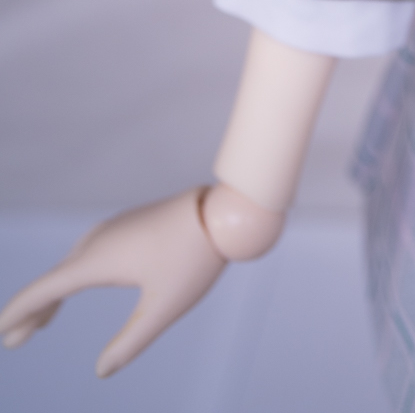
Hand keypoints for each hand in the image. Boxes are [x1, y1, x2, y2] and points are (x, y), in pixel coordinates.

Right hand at [0, 187, 227, 377]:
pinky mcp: (126, 226)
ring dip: (50, 295)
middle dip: (31, 310)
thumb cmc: (196, 258)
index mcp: (99, 259)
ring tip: (36, 326)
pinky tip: (71, 288)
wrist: (224, 211)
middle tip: (13, 341)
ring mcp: (112, 230)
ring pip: (70, 266)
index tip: (1, 331)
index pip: (46, 289)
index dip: (20, 311)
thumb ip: (131, 342)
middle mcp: (99, 240)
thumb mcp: (165, 308)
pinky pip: (85, 255)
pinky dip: (69, 278)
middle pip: (54, 280)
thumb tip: (101, 372)